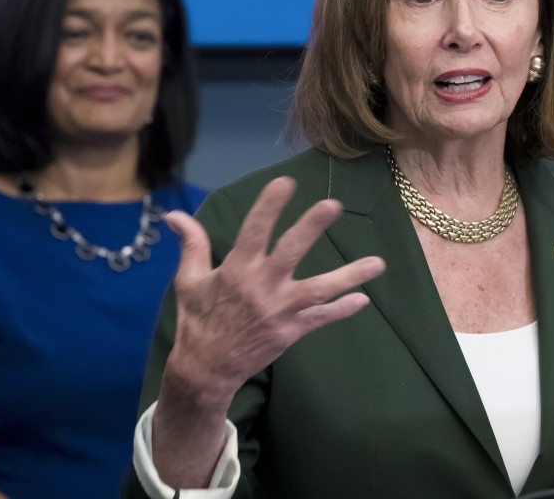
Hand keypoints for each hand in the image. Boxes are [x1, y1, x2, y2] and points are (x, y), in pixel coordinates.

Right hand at [164, 175, 383, 408]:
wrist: (206, 370)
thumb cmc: (198, 320)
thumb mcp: (189, 281)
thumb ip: (192, 245)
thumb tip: (175, 214)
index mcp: (235, 271)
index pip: (253, 232)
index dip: (268, 207)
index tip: (285, 183)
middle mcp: (261, 287)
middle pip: (290, 252)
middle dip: (312, 228)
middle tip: (333, 205)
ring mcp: (279, 311)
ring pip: (320, 290)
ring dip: (349, 276)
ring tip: (378, 263)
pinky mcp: (290, 331)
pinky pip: (321, 319)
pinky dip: (343, 310)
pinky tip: (363, 299)